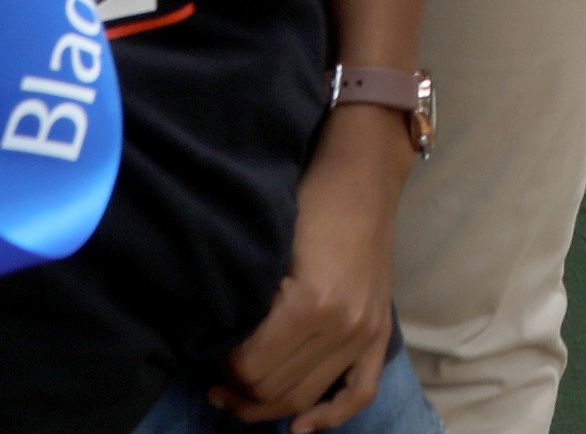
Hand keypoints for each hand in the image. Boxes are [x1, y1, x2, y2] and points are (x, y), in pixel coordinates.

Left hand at [216, 120, 410, 429]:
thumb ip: (249, 303)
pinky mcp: (378, 331)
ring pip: (305, 397)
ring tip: (237, 390)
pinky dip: (330, 416)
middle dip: (238, 387)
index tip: (206, 350)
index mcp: (313, 303)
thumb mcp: (268, 250)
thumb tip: (217, 349)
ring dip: (266, 404)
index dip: (221, 366)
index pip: (251, 367)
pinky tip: (300, 426)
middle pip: (275, 388)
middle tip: (215, 372)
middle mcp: (344, 326)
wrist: (363, 176)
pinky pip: (359, 391)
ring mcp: (366, 332)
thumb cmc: (307, 201)